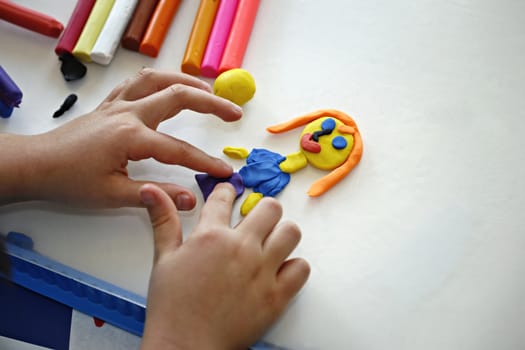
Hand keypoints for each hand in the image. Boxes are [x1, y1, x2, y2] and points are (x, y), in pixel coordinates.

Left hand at [0, 69, 241, 207]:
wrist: (36, 164)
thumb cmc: (70, 181)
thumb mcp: (113, 195)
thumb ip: (155, 196)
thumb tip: (190, 200)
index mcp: (131, 136)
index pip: (179, 150)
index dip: (205, 162)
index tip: (226, 172)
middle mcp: (128, 113)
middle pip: (178, 96)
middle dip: (211, 103)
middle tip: (234, 113)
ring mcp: (118, 105)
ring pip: (158, 80)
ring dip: (187, 81)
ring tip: (209, 89)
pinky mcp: (110, 104)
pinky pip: (138, 82)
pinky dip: (159, 79)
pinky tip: (169, 85)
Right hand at [139, 183, 309, 349]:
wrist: (185, 347)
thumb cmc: (172, 307)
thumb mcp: (163, 258)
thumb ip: (163, 220)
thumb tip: (151, 191)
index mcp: (211, 236)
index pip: (226, 197)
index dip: (227, 191)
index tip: (229, 194)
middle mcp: (241, 248)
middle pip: (270, 207)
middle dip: (262, 210)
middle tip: (255, 222)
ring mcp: (262, 271)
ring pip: (291, 232)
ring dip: (282, 234)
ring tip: (270, 244)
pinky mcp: (277, 295)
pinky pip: (301, 268)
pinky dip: (294, 267)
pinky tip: (278, 271)